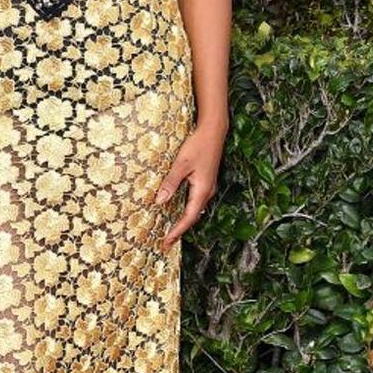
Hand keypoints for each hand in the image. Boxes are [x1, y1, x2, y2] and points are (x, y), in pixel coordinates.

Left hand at [151, 121, 226, 251]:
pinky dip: (186, 209)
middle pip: (193, 216)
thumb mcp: (181, 164)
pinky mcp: (205, 180)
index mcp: (202, 190)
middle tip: (166, 241)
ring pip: (195, 209)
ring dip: (183, 220)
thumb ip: (170, 183)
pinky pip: (195, 200)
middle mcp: (207, 191)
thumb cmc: (198, 145)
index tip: (167, 241)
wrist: (214, 131)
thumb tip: (159, 201)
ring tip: (171, 229)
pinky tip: (178, 209)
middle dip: (180, 229)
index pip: (189, 217)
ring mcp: (208, 186)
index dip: (177, 230)